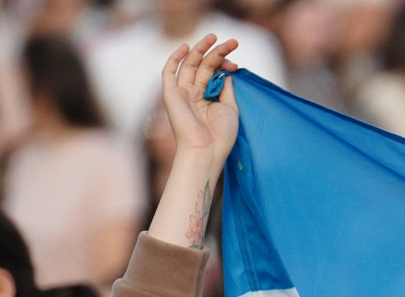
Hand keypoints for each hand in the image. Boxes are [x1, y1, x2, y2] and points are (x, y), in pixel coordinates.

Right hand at [160, 35, 239, 171]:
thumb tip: (227, 70)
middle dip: (217, 52)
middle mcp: (193, 94)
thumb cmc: (220, 136)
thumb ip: (226, 88)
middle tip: (232, 41)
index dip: (225, 65)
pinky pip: (169, 72)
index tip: (236, 64)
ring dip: (201, 49)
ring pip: (189, 65)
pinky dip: (175, 58)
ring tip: (214, 36)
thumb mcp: (230, 108)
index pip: (214, 73)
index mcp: (207, 99)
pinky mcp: (171, 95)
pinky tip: (186, 47)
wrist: (205, 151)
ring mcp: (181, 94)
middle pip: (204, 66)